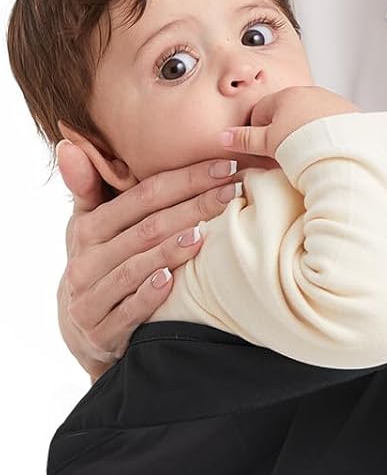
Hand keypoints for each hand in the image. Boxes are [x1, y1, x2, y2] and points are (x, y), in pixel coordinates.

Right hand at [56, 140, 250, 379]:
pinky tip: (172, 280)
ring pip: (135, 268)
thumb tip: (68, 144)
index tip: (222, 166)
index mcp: (87, 229)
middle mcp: (86, 261)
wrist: (82, 329)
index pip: (140, 197)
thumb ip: (86, 185)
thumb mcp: (88, 224)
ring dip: (170, 250)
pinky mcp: (102, 331)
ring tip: (204, 233)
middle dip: (192, 208)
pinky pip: (128, 310)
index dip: (182, 180)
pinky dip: (149, 295)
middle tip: (230, 192)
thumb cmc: (98, 262)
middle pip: (145, 229)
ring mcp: (91, 298)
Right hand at [220, 85, 360, 159]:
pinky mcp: (350, 114)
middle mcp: (311, 93)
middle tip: (284, 153)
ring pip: (310, 116)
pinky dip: (326, 134)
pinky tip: (325, 149)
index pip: (261, 110)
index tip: (262, 147)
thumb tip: (224, 137)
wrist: (344, 152)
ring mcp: (332, 102)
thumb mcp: (269, 144)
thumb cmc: (304, 145)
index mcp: (286, 96)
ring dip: (305, 131)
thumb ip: (245, 139)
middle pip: (287, 111)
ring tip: (306, 153)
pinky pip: (331, 122)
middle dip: (283, 130)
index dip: (258, 131)